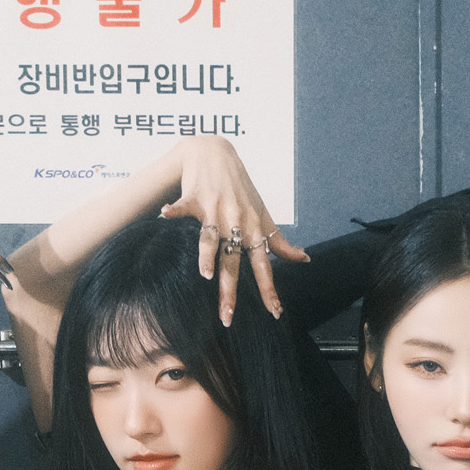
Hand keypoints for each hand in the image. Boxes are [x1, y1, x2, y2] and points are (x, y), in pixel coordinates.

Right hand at [157, 134, 307, 325]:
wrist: (215, 152)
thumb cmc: (241, 187)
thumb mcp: (263, 212)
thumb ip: (279, 240)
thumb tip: (304, 259)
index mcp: (253, 228)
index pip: (263, 265)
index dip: (269, 289)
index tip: (274, 312)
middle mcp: (236, 222)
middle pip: (234, 262)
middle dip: (230, 291)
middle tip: (226, 318)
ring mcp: (215, 210)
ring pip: (210, 239)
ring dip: (207, 256)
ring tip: (205, 275)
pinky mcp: (195, 197)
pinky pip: (183, 207)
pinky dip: (174, 210)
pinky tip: (165, 213)